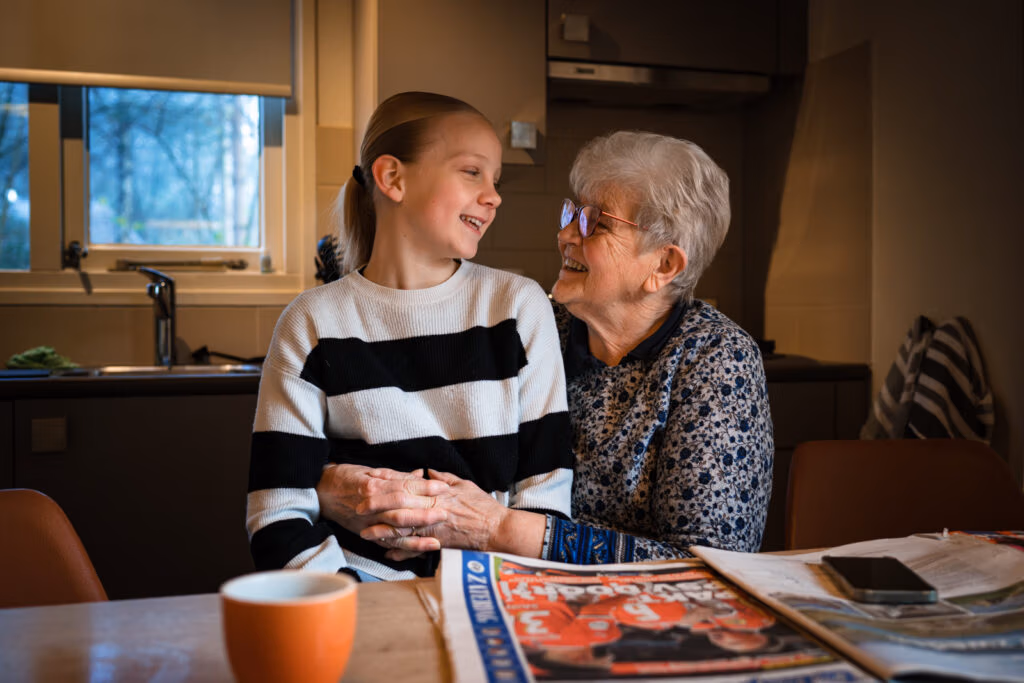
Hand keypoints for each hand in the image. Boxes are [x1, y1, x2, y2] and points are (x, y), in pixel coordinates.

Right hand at [316, 464, 449, 546]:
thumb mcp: (370, 470)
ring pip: (396, 531)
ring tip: (437, 538)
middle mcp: (371, 506)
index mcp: (374, 486)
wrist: (320, 491)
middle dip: (425, 513)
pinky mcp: (367, 534)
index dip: (425, 488)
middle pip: (402, 510)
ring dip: (418, 535)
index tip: (444, 487)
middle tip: (446, 513)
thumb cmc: (346, 477)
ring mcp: (368, 522)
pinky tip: (422, 551)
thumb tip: (420, 474)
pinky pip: (389, 544)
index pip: (404, 487)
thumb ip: (396, 475)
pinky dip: (406, 549)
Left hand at [360, 469, 544, 559]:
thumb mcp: (464, 485)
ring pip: (403, 529)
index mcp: (437, 492)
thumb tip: (426, 471)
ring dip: (383, 531)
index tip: (370, 477)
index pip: (407, 483)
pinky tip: (387, 554)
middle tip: (357, 505)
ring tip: (365, 533)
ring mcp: (434, 528)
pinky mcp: (439, 543)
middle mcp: (433, 509)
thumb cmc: (482, 506)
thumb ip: (444, 478)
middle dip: (377, 506)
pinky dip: (401, 552)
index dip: (387, 481)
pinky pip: (416, 549)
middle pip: (399, 506)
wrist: (498, 529)